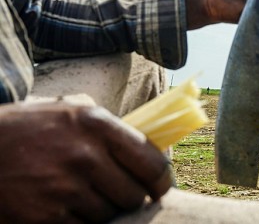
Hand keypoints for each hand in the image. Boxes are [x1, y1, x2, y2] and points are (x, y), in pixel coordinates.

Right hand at [0, 102, 170, 222]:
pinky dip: (81, 222)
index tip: (159, 188)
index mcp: (96, 125)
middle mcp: (84, 155)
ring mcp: (64, 189)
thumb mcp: (72, 113)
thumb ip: (112, 130)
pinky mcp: (45, 217)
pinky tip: (65, 205)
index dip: (161, 181)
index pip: (152, 163)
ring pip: (110, 215)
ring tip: (82, 193)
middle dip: (130, 197)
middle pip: (134, 196)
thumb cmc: (30, 128)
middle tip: (117, 191)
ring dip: (103, 209)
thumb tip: (152, 150)